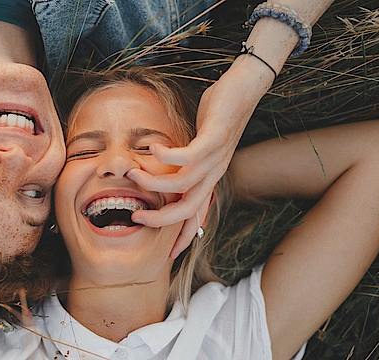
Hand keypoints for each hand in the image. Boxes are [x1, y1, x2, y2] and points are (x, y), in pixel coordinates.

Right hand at [128, 65, 265, 257]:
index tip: (168, 255)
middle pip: (188, 208)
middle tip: (136, 218)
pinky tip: (151, 150)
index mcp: (210, 177)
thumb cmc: (218, 114)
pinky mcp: (215, 138)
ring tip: (133, 175)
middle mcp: (214, 172)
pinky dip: (167, 157)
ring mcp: (216, 157)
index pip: (195, 213)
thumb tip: (164, 168)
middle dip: (161, 219)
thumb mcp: (199, 143)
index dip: (182, 235)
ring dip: (154, 183)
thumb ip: (185, 159)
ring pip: (183, 183)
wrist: (246, 88)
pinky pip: (189, 156)